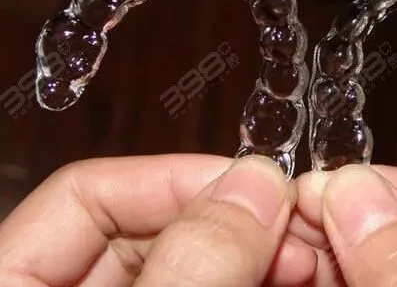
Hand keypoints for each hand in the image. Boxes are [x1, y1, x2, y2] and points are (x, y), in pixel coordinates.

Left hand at [0, 154, 316, 285]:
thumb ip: (189, 268)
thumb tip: (254, 185)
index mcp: (16, 284)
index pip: (85, 197)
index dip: (171, 177)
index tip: (248, 181)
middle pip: (152, 230)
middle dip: (232, 220)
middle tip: (294, 221)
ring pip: (196, 266)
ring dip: (258, 252)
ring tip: (310, 255)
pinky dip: (258, 283)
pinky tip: (298, 278)